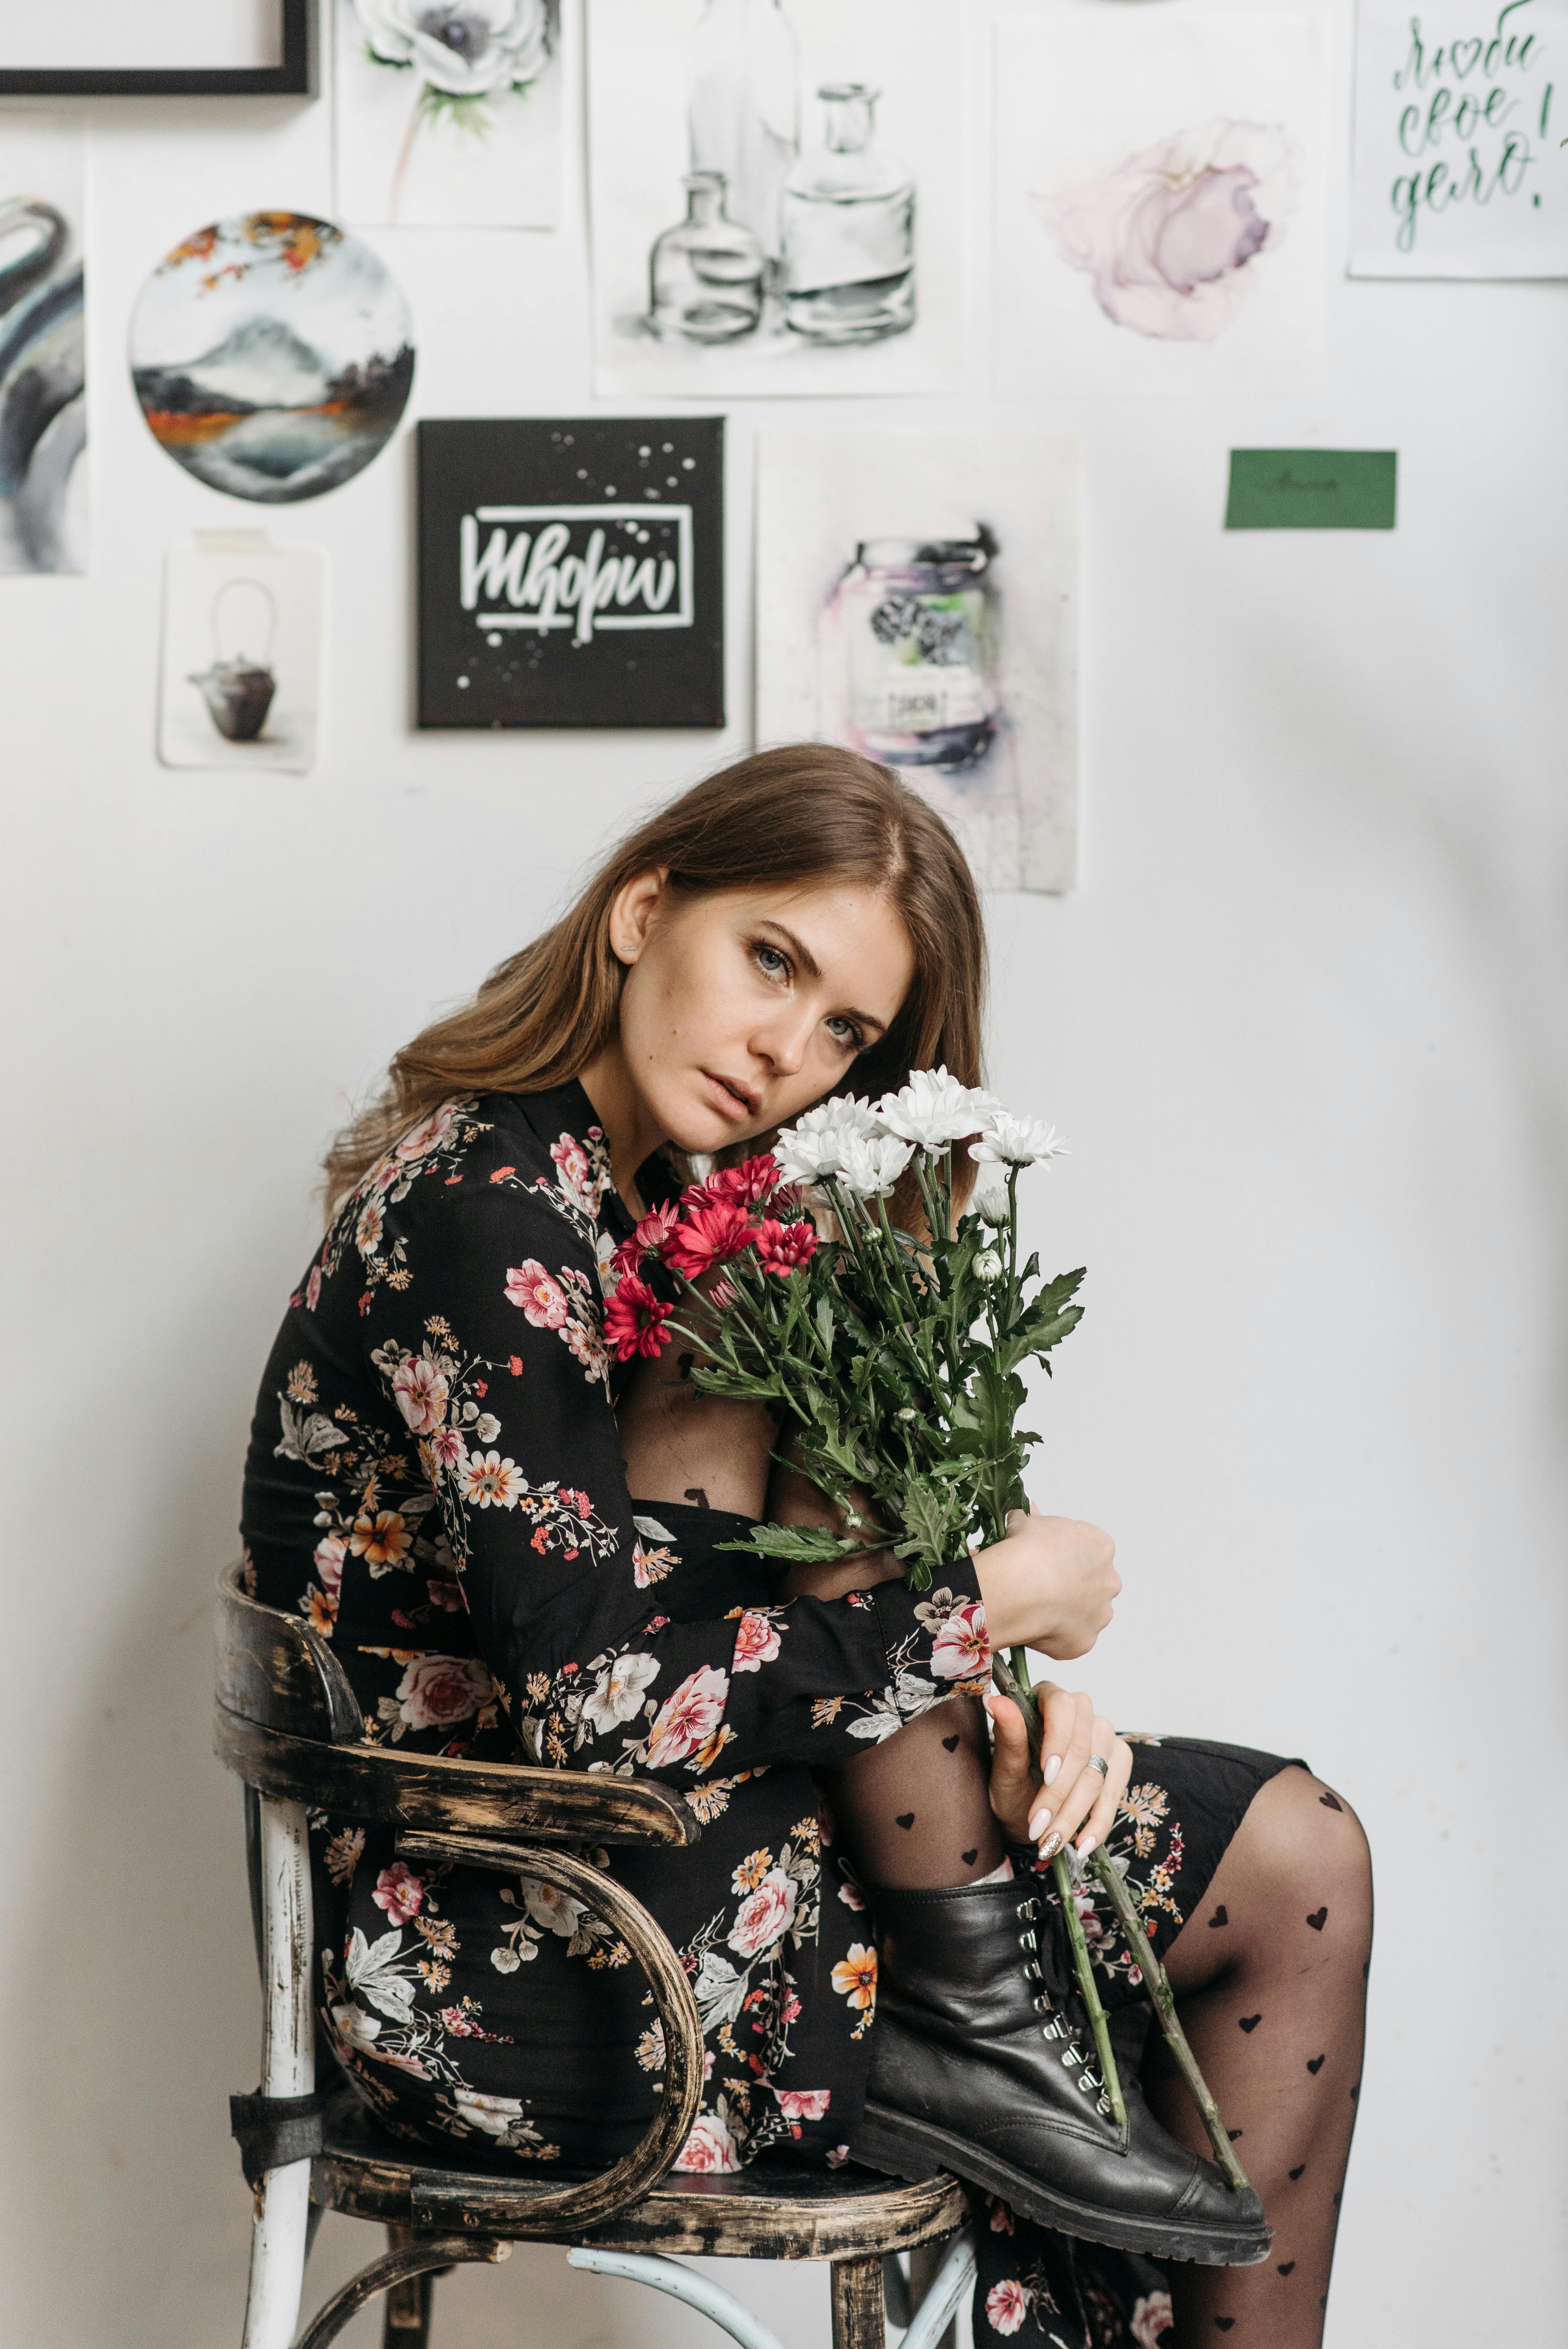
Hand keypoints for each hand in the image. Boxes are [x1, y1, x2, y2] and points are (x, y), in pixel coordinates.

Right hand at [972, 1507, 1120, 1657]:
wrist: (1017, 1589)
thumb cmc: (1025, 1549)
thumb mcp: (1026, 1522)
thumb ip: (1032, 1517)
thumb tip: (1027, 1508)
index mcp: (1101, 1546)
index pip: (1089, 1549)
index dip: (1064, 1554)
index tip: (1044, 1558)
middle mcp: (1110, 1581)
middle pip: (1094, 1583)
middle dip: (1073, 1584)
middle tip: (1041, 1585)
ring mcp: (1100, 1614)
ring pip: (1087, 1613)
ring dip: (1067, 1611)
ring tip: (1035, 1607)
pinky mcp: (1086, 1641)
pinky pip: (1071, 1637)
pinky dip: (1055, 1634)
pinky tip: (1034, 1626)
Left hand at [986, 1687, 1131, 1863]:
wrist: (1028, 1816)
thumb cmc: (1013, 1786)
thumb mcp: (1005, 1770)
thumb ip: (1008, 1737)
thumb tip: (994, 1701)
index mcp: (1048, 1698)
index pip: (1062, 1705)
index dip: (1058, 1740)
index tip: (1045, 1774)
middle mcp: (1082, 1712)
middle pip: (1082, 1748)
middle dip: (1059, 1793)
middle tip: (1038, 1826)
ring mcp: (1104, 1736)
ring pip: (1097, 1774)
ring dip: (1074, 1814)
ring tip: (1052, 1841)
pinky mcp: (1118, 1762)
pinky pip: (1114, 1793)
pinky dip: (1098, 1824)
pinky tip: (1082, 1844)